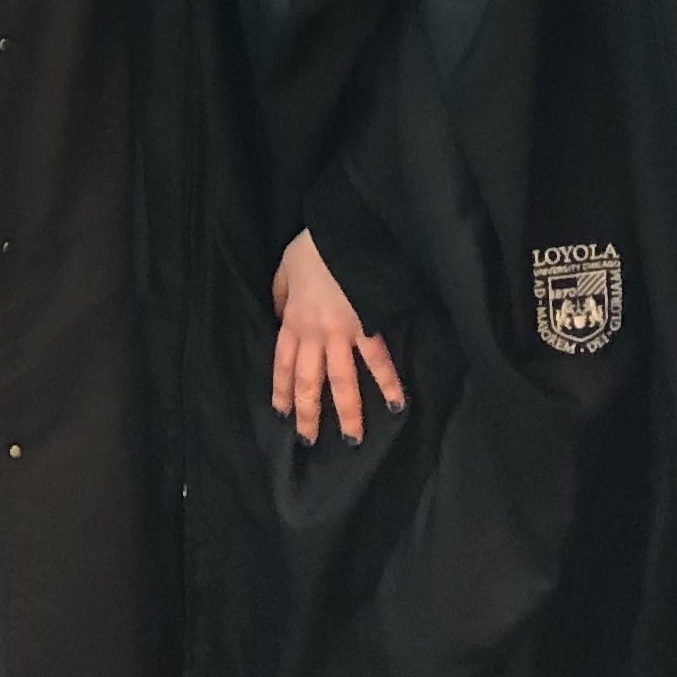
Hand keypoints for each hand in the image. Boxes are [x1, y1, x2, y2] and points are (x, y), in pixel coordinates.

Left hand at [271, 228, 404, 445]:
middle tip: (310, 441)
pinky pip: (377, 358)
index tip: (282, 415)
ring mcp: (341, 333)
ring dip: (347, 412)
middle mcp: (314, 335)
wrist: (341, 235)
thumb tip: (280, 313)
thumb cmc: (312, 249)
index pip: (283, 364)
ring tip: (353, 439)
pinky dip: (388, 381)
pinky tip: (397, 403)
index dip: (282, 391)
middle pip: (309, 381)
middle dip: (309, 413)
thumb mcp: (284, 269)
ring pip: (341, 380)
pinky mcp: (367, 325)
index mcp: (293, 321)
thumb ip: (281, 295)